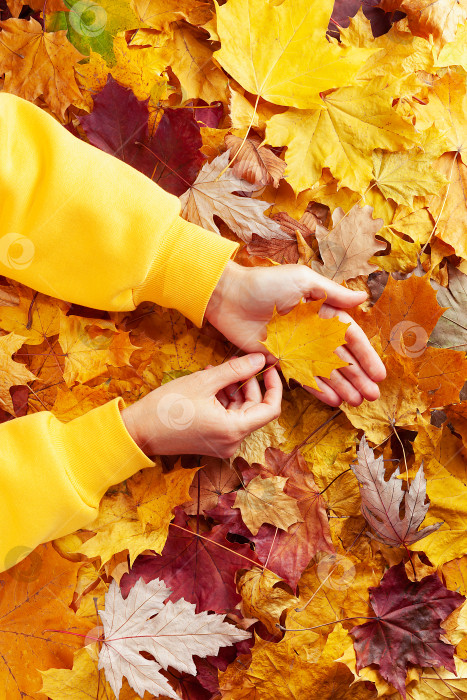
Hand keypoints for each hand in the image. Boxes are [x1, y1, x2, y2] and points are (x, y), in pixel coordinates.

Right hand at [120, 353, 281, 457]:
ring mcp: (221, 444)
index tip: (269, 368)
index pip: (271, 410)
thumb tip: (260, 359)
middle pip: (253, 410)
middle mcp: (231, 442)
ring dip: (232, 391)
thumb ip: (236, 370)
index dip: (274, 386)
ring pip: (238, 413)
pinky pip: (226, 419)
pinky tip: (208, 385)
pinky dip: (222, 402)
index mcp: (233, 430)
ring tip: (214, 372)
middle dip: (247, 385)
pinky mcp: (211, 442)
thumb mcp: (204, 382)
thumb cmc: (167, 407)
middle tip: (234, 364)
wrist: (138, 431)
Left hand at [205, 261, 385, 407]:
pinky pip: (302, 378)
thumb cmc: (266, 283)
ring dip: (342, 387)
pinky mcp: (280, 361)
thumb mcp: (303, 281)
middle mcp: (313, 333)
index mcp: (322, 313)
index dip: (366, 356)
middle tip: (372, 396)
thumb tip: (364, 296)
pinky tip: (333, 401)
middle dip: (358, 377)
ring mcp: (297, 349)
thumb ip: (333, 293)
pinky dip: (317, 389)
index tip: (379, 374)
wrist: (230, 298)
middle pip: (341, 359)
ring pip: (325, 372)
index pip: (351, 337)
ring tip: (357, 402)